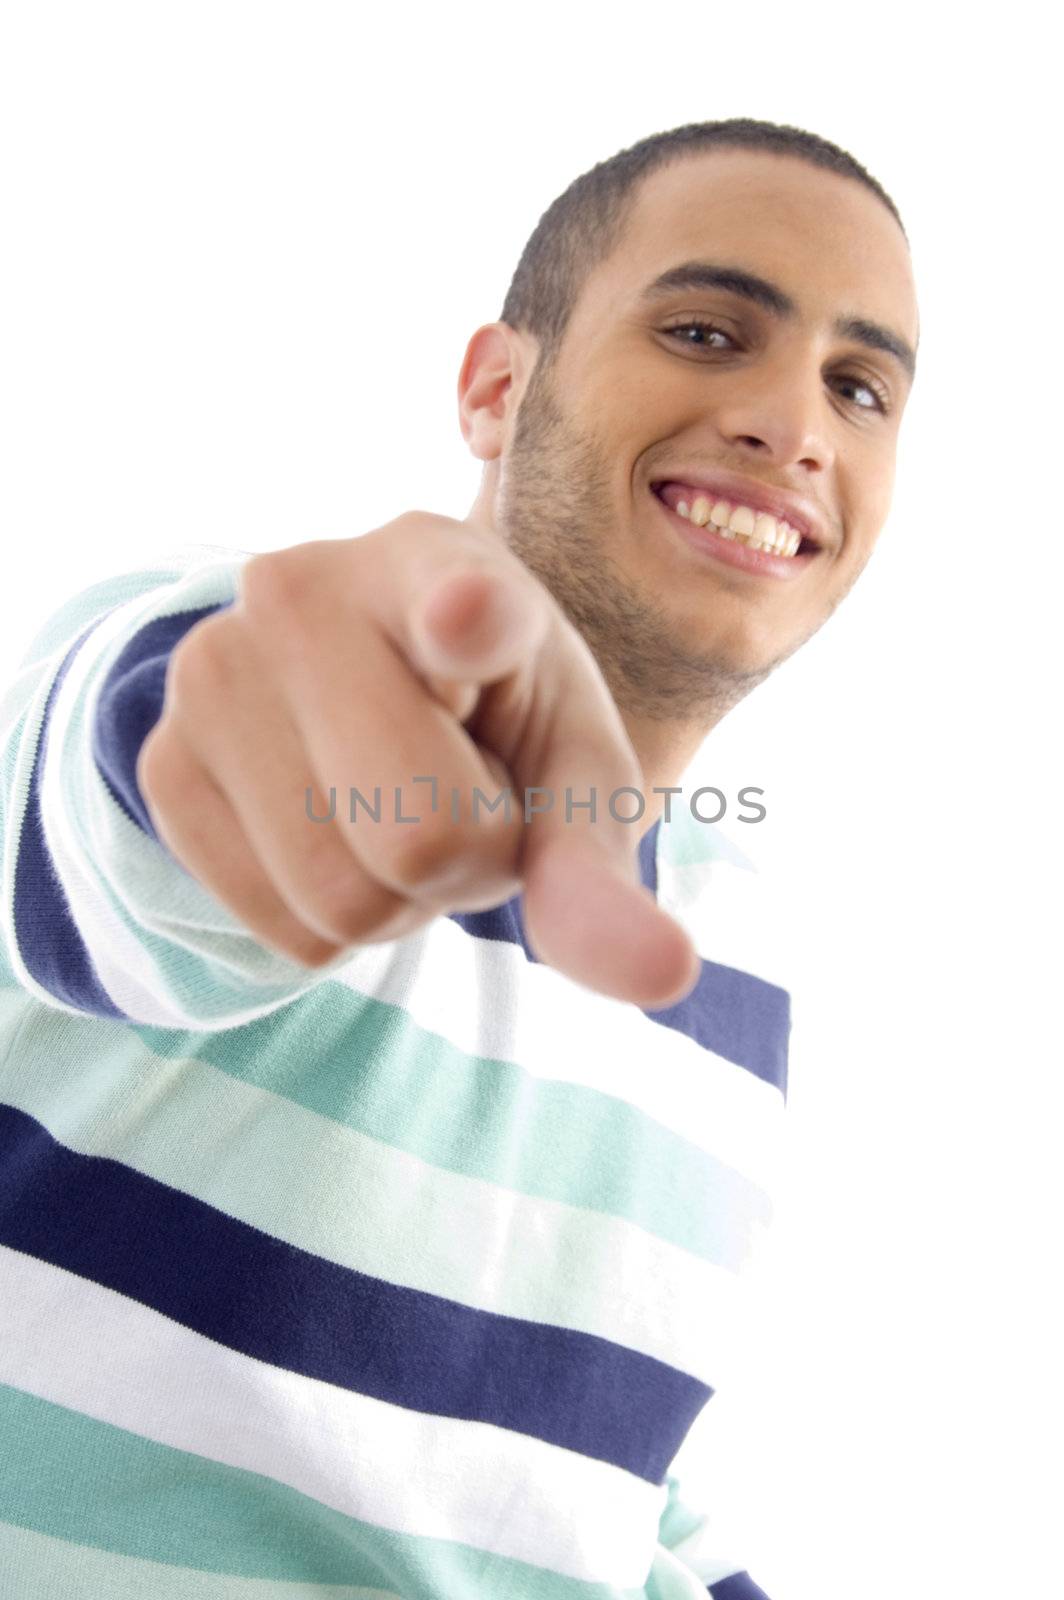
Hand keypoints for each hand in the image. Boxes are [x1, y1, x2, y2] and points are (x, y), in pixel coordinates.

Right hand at [137, 512, 699, 1007]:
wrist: (368, 687)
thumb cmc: (498, 720)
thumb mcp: (570, 774)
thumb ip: (604, 870)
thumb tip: (666, 980)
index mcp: (449, 566)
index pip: (462, 599)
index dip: (470, 620)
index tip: (469, 618)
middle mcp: (307, 591)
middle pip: (420, 835)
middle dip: (465, 862)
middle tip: (459, 797)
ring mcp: (215, 670)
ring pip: (341, 900)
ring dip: (395, 900)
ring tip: (390, 811)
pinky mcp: (164, 759)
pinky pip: (279, 929)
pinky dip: (326, 922)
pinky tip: (331, 832)